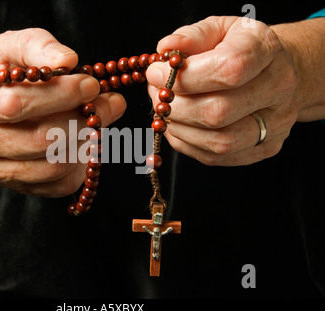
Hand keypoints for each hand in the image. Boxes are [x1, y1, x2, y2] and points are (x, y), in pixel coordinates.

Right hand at [0, 28, 125, 196]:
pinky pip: (60, 184)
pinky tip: (84, 140)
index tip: (91, 84)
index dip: (60, 95)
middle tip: (110, 102)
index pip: (16, 105)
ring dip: (87, 142)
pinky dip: (82, 163)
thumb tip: (67, 60)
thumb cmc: (3, 74)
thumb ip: (39, 47)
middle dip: (83, 120)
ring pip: (54, 166)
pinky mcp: (17, 187)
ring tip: (98, 119)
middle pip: (40, 140)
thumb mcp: (14, 46)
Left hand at [146, 16, 297, 165]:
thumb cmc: (238, 48)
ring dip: (179, 129)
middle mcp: (279, 88)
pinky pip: (216, 157)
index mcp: (267, 49)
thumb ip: (191, 37)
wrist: (274, 70)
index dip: (184, 77)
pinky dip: (187, 144)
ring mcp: (276, 123)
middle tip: (157, 95)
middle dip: (176, 107)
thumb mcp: (217, 29)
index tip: (155, 73)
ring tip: (166, 111)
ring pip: (219, 142)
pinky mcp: (265, 148)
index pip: (227, 69)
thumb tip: (165, 49)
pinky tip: (178, 126)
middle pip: (219, 112)